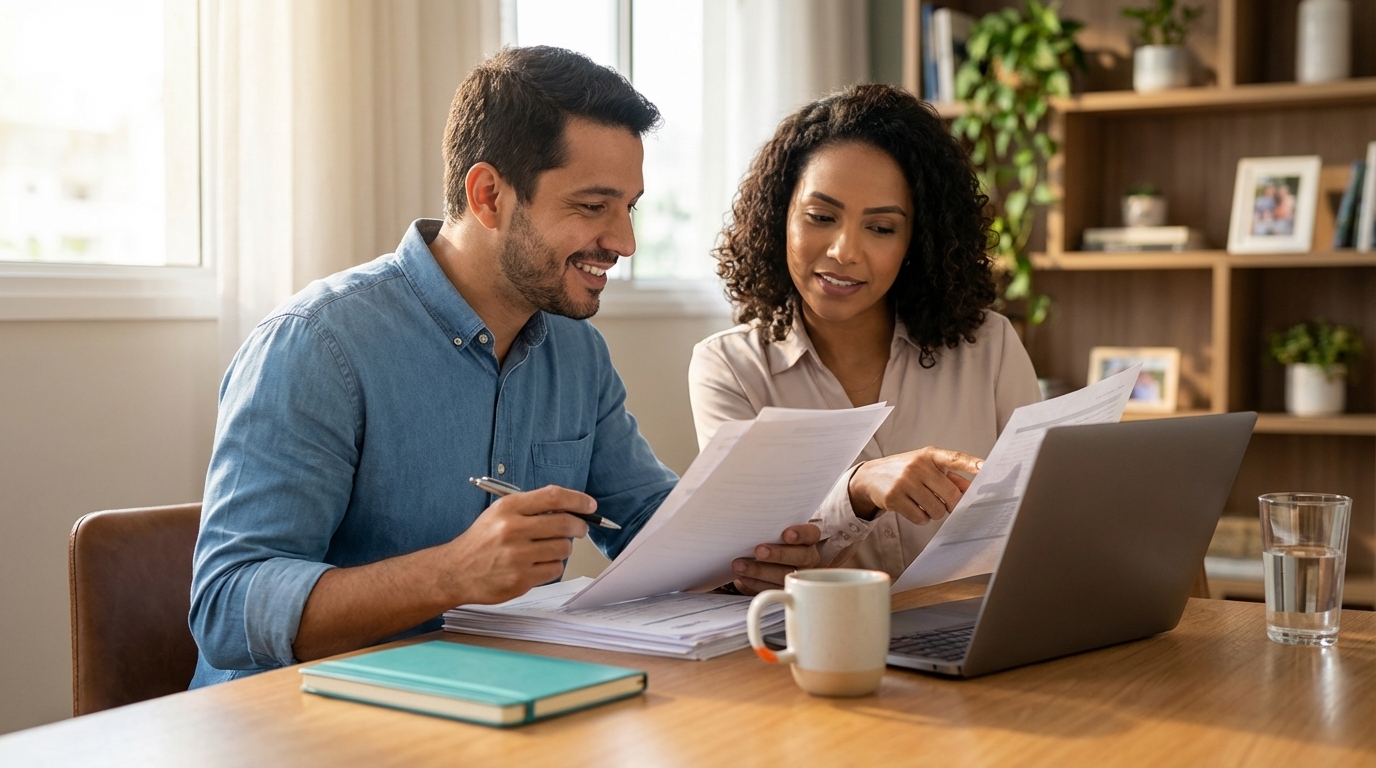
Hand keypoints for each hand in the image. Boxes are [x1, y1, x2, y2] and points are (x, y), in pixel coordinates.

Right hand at [442, 485, 591, 604]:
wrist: (455, 571)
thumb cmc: (481, 541)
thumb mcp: (500, 513)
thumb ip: (532, 508)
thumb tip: (571, 508)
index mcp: (508, 508)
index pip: (553, 497)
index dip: (578, 500)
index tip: (590, 506)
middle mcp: (512, 530)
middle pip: (565, 523)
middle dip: (579, 526)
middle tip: (579, 529)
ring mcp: (517, 557)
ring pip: (564, 549)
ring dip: (562, 549)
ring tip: (546, 549)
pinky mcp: (520, 580)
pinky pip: (555, 570)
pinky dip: (552, 567)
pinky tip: (537, 564)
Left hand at [731, 523, 820, 594]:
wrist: (762, 555)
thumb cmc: (768, 536)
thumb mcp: (770, 530)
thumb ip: (767, 525)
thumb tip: (746, 520)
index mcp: (808, 538)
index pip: (811, 534)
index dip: (801, 534)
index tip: (786, 534)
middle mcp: (808, 557)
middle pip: (801, 556)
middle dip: (779, 554)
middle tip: (758, 551)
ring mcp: (798, 575)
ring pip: (784, 575)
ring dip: (760, 571)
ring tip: (739, 565)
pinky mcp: (785, 589)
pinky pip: (772, 588)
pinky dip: (755, 582)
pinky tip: (742, 576)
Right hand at [848, 447, 982, 525]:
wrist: (871, 476)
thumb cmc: (906, 472)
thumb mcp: (926, 467)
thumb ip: (950, 477)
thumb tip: (972, 489)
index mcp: (929, 455)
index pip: (953, 458)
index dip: (970, 463)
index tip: (984, 467)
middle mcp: (917, 466)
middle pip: (950, 494)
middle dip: (952, 504)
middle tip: (946, 503)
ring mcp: (904, 482)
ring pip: (937, 510)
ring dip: (935, 512)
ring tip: (925, 503)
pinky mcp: (894, 498)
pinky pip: (921, 518)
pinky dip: (922, 518)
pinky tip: (914, 508)